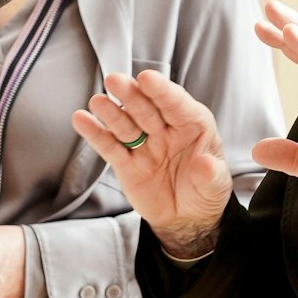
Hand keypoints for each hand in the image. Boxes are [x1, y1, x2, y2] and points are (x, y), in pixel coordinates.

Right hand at [73, 70, 232, 256]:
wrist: (185, 218)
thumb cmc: (204, 192)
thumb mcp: (215, 186)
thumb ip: (210, 175)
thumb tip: (205, 165)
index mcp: (192, 125)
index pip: (176, 103)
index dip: (161, 91)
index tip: (147, 78)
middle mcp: (165, 129)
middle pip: (146, 108)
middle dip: (131, 94)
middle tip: (115, 81)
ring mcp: (143, 144)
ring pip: (125, 124)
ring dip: (110, 112)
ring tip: (98, 102)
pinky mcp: (125, 163)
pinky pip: (109, 146)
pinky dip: (95, 134)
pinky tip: (82, 120)